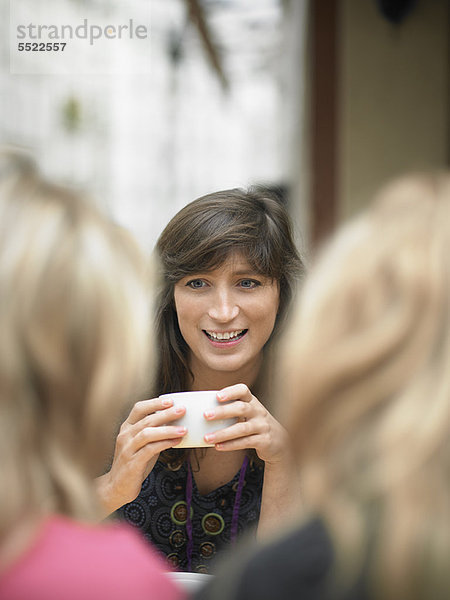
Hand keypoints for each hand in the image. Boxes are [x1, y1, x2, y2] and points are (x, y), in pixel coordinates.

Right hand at [96, 397, 186, 515]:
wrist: (117, 487)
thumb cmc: (133, 463)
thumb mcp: (142, 444)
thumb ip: (154, 433)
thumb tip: (175, 421)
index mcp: (126, 428)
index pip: (139, 408)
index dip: (154, 403)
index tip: (170, 400)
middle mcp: (125, 436)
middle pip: (146, 420)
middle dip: (166, 413)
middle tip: (182, 410)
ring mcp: (127, 449)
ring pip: (147, 433)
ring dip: (167, 430)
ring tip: (183, 429)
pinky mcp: (132, 463)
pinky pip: (149, 450)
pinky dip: (164, 444)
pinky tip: (176, 442)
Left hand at [202, 383, 288, 464]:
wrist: (281, 442)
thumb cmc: (256, 425)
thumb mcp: (249, 414)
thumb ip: (233, 411)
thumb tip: (205, 413)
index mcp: (252, 401)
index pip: (243, 390)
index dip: (230, 392)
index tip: (217, 396)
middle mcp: (259, 411)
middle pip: (241, 408)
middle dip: (222, 411)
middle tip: (206, 415)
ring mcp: (263, 426)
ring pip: (242, 428)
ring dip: (223, 433)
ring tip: (207, 437)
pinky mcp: (265, 441)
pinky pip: (246, 442)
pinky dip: (230, 445)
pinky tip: (218, 446)